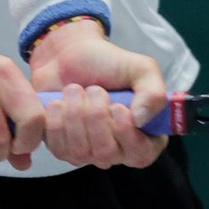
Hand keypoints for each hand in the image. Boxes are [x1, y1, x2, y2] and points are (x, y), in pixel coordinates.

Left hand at [29, 20, 167, 169]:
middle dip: (96, 116)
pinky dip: (56, 121)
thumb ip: (153, 92)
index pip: (141, 155)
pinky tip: (58, 103)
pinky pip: (58, 148)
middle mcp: (117, 150)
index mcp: (143, 135)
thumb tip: (140, 120)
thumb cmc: (108, 63)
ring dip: (74, 114)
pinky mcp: (62, 148)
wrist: (67, 54)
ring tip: (75, 90)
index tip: (117, 107)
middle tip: (94, 89)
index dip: (128, 135)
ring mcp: (89, 153)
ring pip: (80, 152)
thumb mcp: (141, 68)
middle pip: (106, 154)